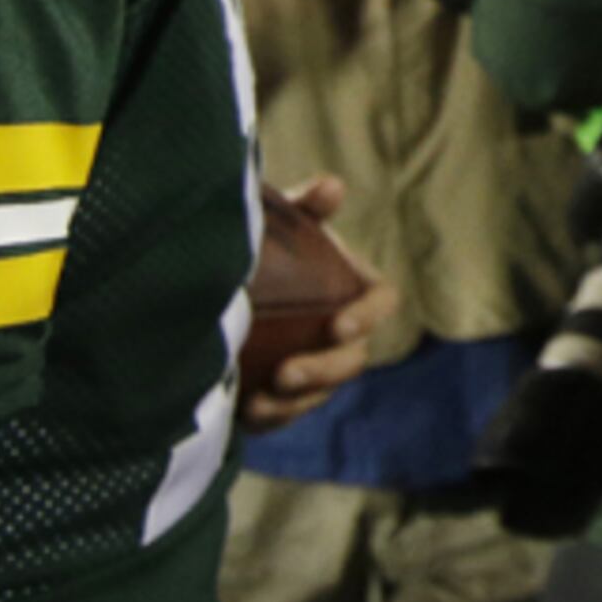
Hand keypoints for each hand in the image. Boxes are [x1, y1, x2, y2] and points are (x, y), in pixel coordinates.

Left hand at [241, 175, 395, 431]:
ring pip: (323, 393)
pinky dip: (273, 416)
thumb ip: (303, 205)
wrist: (219, 289)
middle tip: (286, 373)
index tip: (337, 325)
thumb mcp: (277, 224)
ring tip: (260, 400)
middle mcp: (344, 333)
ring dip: (297, 401)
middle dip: (325, 370)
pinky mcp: (289, 395)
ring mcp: (319, 367)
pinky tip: (245, 413)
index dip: (368, 316)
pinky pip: (290, 414)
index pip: (382, 301)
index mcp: (353, 287)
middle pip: (355, 359)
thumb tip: (332, 185)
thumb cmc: (261, 248)